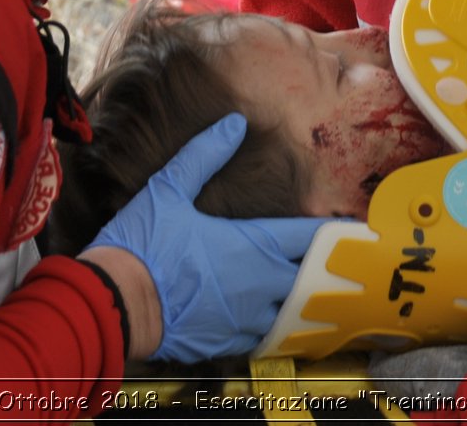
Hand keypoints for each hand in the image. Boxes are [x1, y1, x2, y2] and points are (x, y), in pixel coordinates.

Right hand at [87, 113, 327, 360]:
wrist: (115, 304)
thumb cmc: (143, 245)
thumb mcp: (168, 190)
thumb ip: (203, 156)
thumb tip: (233, 124)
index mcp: (252, 246)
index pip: (309, 238)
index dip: (332, 232)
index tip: (351, 230)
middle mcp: (259, 284)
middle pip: (311, 280)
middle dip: (324, 271)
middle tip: (338, 265)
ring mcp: (246, 318)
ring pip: (292, 314)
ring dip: (301, 303)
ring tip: (310, 295)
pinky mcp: (228, 342)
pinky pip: (265, 338)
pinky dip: (273, 327)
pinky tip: (271, 320)